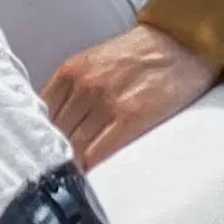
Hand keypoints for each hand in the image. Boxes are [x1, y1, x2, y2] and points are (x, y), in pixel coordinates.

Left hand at [41, 24, 222, 171]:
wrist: (183, 41)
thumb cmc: (141, 55)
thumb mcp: (96, 61)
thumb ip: (72, 88)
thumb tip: (55, 123)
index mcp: (72, 70)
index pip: (40, 114)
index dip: (39, 137)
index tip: (41, 153)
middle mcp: (84, 85)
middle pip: (55, 133)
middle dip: (54, 155)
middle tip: (54, 174)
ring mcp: (107, 101)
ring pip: (73, 147)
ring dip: (71, 166)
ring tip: (71, 182)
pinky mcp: (132, 116)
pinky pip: (98, 152)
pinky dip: (91, 168)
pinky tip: (91, 177)